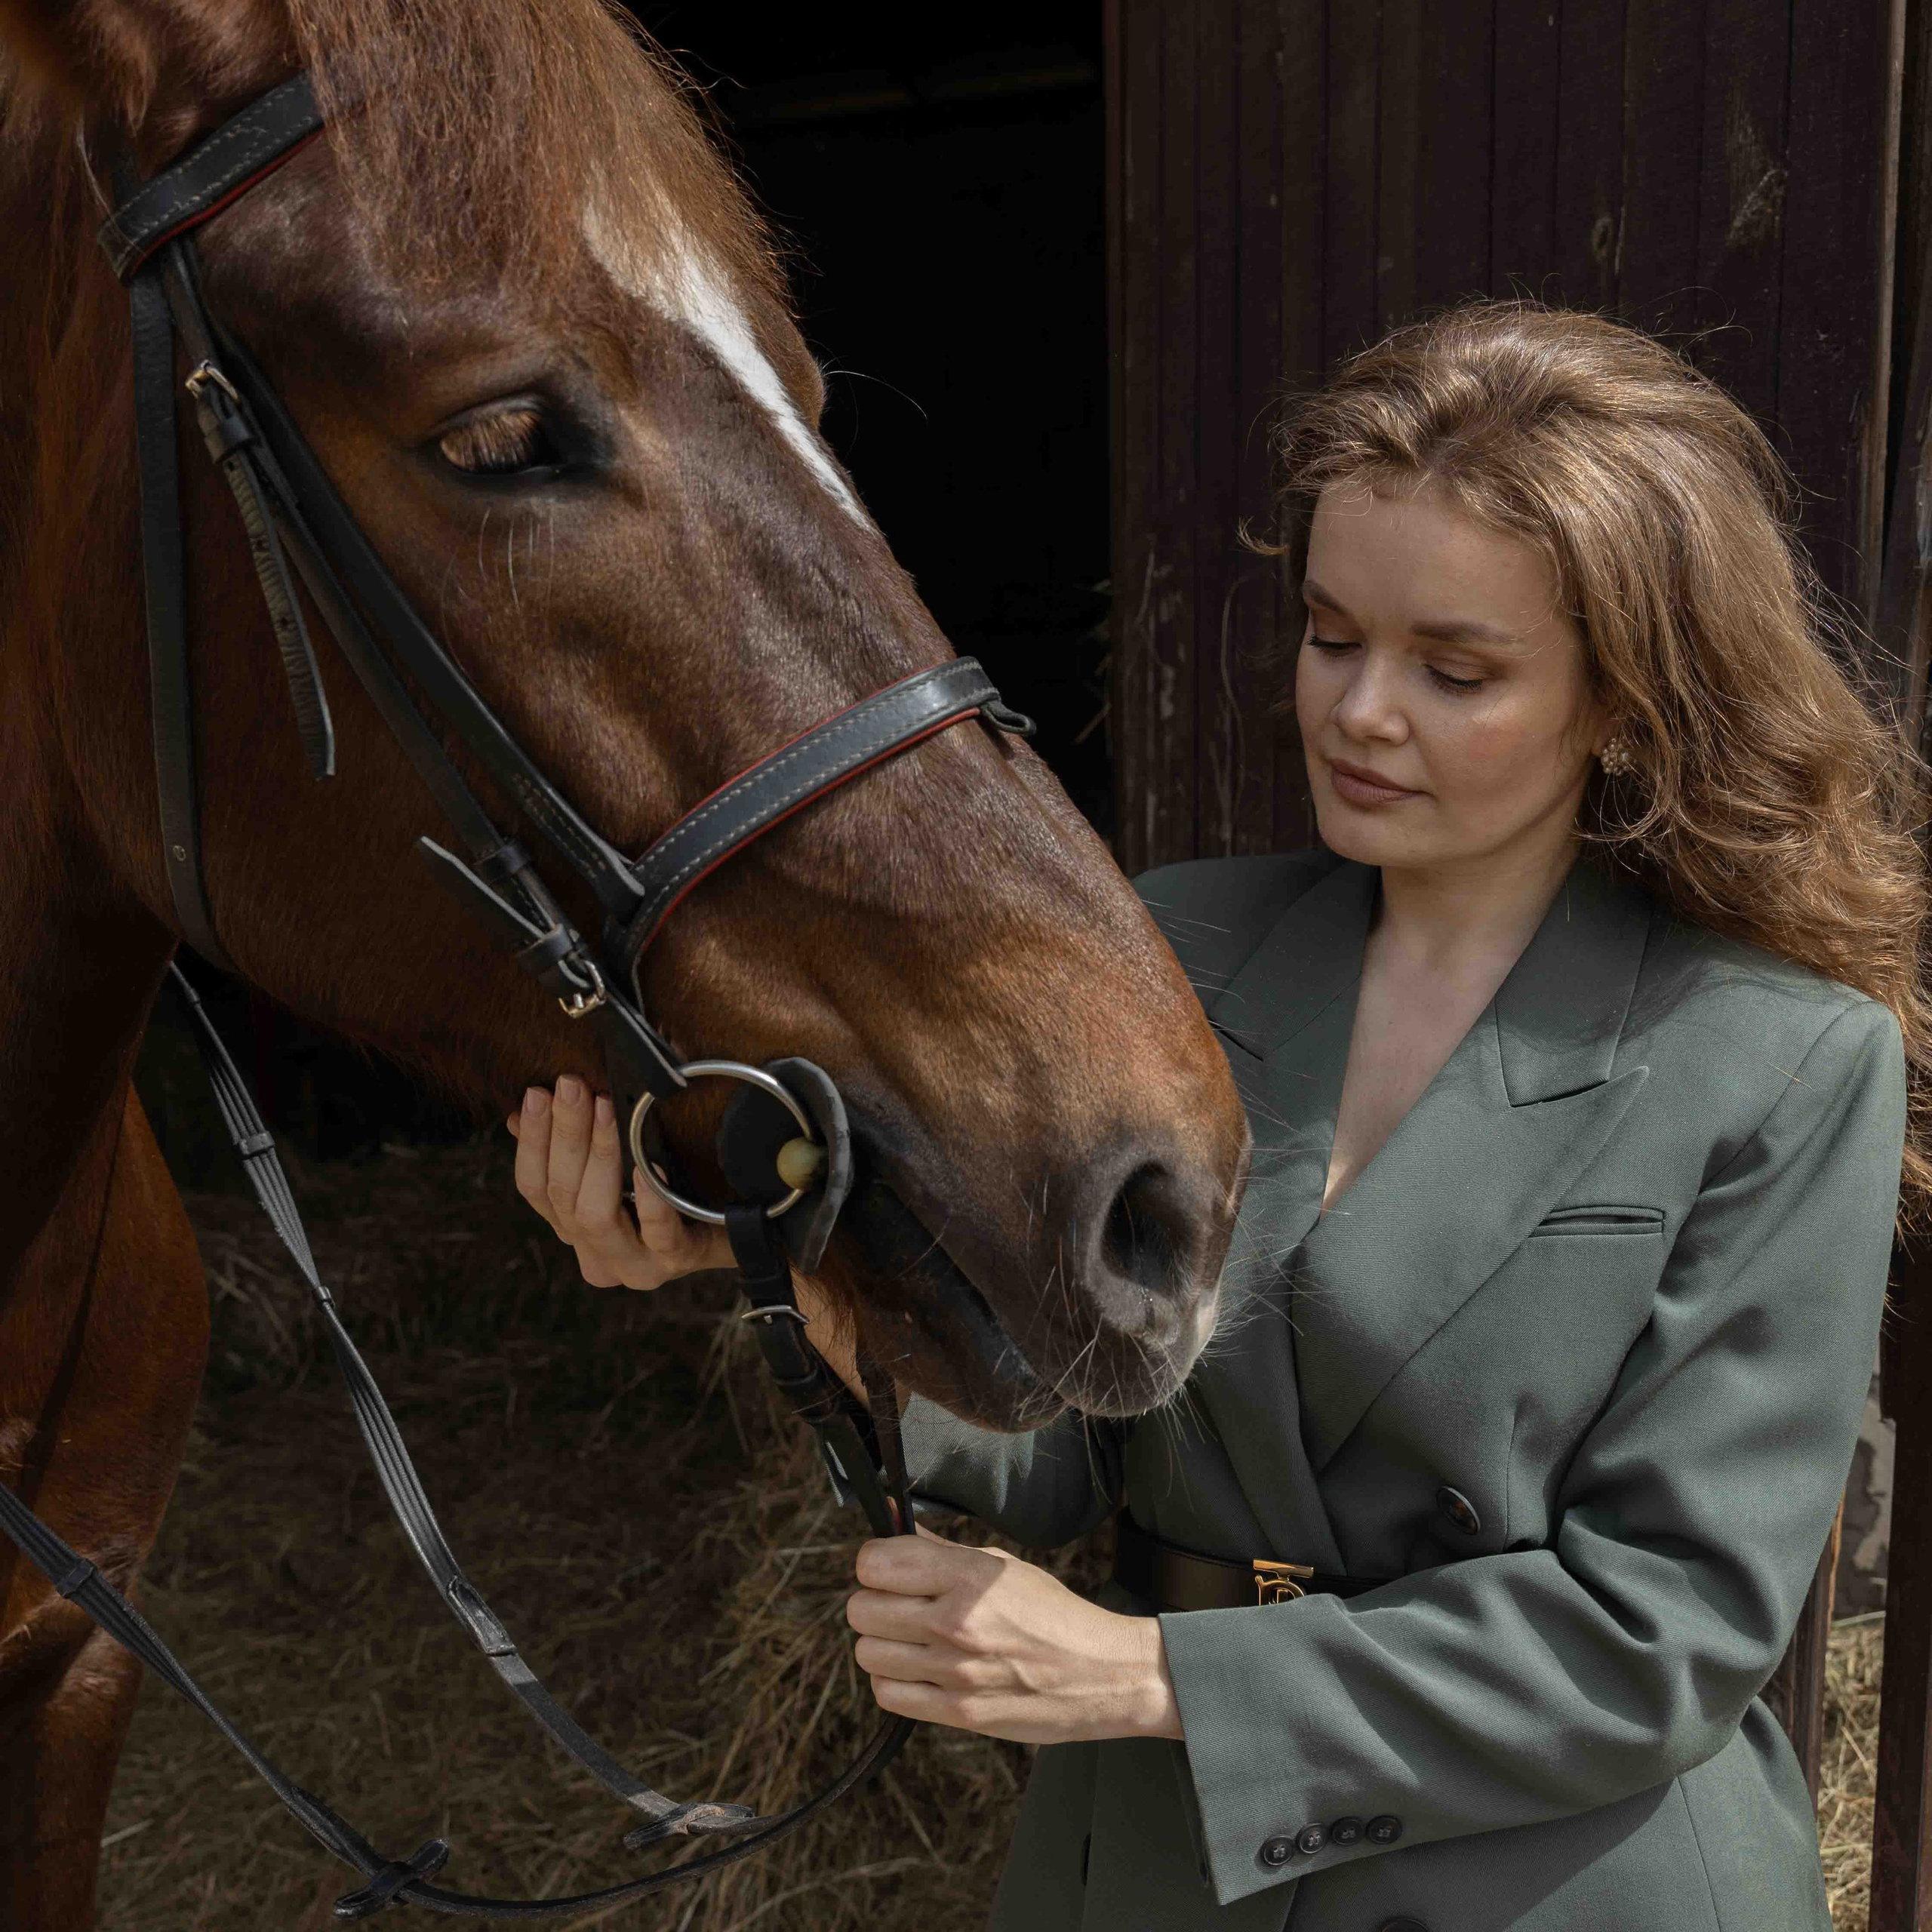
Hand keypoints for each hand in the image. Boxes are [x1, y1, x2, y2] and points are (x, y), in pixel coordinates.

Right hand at [507, 1076, 730, 1287]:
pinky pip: (657, 1231)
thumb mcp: (622, 1164)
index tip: (536, 1094)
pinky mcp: (673, 1261)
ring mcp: (633, 1265)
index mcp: (574, 1229)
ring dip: (598, 1154)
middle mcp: (595, 1253)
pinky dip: (650, 1197)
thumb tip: (530, 1103)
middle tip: (571, 1085)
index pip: (534, 1187)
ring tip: (605, 1107)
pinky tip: (650, 1163)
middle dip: (565, 1133)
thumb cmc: (675, 1188)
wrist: (739, 1225)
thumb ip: (576, 1143)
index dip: (531, 1139)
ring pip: (594, 1214)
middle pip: (562, 1194)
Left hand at [845, 1527, 1181, 1744]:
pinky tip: (918, 1668)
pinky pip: (888, 1695)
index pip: (875, 1564)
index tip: (889, 1568)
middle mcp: (956, 1623)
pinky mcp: (958, 1712)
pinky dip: (894, 1680)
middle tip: (899, 1603)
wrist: (1101, 1674)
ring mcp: (955, 1672)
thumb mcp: (999, 1565)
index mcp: (969, 1577)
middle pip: (861, 1609)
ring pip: (868, 1653)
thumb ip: (936, 1548)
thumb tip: (886, 1517)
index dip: (875, 1563)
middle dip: (873, 1602)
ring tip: (910, 1638)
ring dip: (881, 1643)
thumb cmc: (1051, 1613)